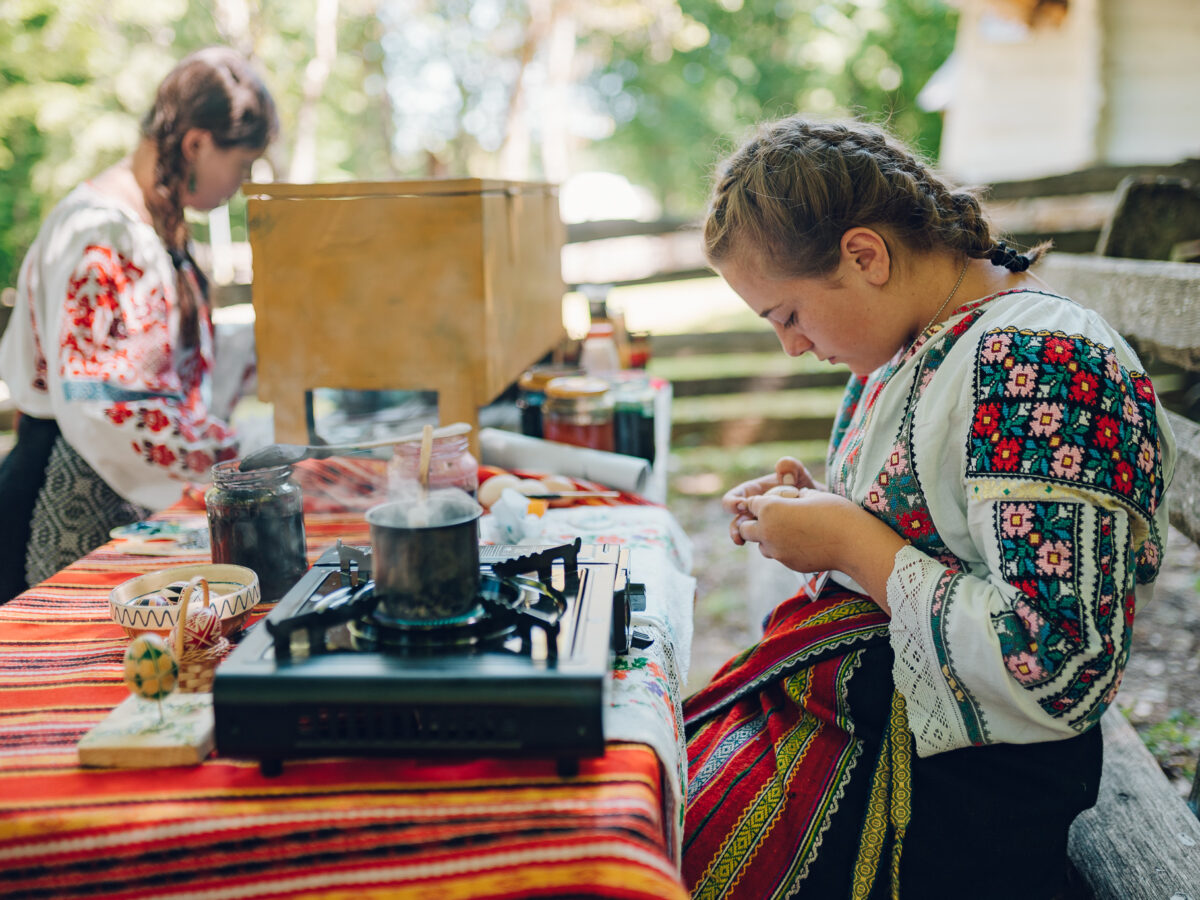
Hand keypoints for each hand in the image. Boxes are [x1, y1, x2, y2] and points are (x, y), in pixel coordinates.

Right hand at [722, 457, 819, 545]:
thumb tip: (782, 470)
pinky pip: (764, 545)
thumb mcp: (799, 474)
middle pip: (736, 522)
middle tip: (739, 533)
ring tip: (744, 542)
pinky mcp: (771, 539)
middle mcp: (752, 512)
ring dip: (743, 540)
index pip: (733, 498)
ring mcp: (761, 527)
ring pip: (746, 536)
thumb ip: (791, 467)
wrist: (819, 505)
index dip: (732, 502)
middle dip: (735, 529)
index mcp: (751, 494)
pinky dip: (766, 546)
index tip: (741, 505)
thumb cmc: (803, 486)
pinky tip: (773, 546)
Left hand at [738, 488, 907, 610]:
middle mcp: (767, 531)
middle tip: (771, 517)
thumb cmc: (835, 512)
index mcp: (770, 509)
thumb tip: (786, 501)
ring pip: (760, 545)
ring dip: (767, 537)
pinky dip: (784, 548)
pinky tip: (802, 542)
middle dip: (752, 522)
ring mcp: (777, 551)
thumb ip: (791, 497)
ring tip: (788, 530)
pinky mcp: (789, 564)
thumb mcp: (811, 494)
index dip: (760, 501)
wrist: (855, 542)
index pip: (750, 504)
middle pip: (744, 528)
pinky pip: (778, 555)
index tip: (771, 500)